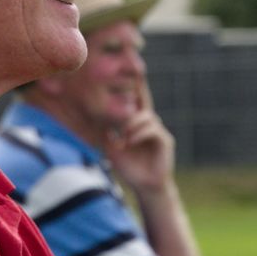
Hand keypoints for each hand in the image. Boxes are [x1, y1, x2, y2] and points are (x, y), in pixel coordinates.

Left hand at [104, 79, 174, 194]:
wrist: (145, 186)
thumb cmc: (130, 168)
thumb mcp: (113, 149)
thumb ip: (106, 133)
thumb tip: (91, 120)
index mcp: (137, 125)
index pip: (135, 102)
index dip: (135, 86)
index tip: (133, 68)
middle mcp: (150, 124)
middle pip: (144, 100)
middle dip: (141, 85)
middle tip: (136, 68)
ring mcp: (159, 132)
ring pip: (146, 117)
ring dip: (132, 125)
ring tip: (123, 139)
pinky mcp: (165, 141)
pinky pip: (152, 130)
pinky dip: (139, 134)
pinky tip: (129, 142)